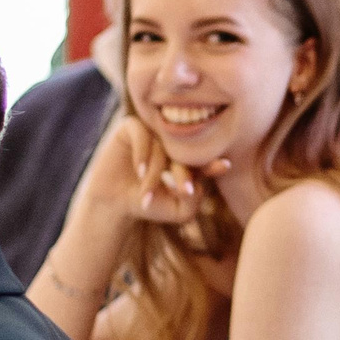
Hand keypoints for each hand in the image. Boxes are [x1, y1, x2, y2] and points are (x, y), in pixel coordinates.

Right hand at [72, 115, 228, 229]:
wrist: (114, 204)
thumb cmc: (148, 206)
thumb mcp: (177, 211)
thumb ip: (193, 201)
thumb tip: (199, 184)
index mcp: (187, 157)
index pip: (203, 158)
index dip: (212, 163)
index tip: (224, 166)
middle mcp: (170, 143)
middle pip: (184, 153)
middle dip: (183, 175)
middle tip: (183, 192)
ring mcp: (152, 133)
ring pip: (161, 148)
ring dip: (156, 173)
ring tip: (147, 194)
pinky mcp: (131, 128)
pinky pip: (141, 134)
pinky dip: (143, 153)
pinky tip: (140, 172)